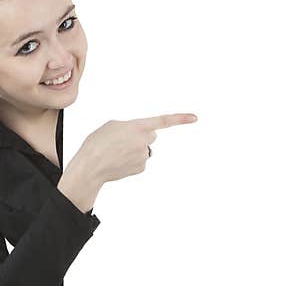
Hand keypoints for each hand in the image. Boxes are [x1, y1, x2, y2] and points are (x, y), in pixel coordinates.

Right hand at [77, 113, 197, 183]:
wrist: (90, 166)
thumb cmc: (97, 143)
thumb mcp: (112, 125)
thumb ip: (131, 126)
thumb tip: (141, 135)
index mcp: (138, 126)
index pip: (164, 121)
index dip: (180, 119)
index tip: (195, 118)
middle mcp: (144, 141)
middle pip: (150, 135)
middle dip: (142, 136)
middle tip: (123, 140)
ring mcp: (144, 156)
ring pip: (144, 149)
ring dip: (134, 149)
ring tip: (116, 152)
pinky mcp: (141, 167)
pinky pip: (140, 160)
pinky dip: (131, 160)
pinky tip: (118, 161)